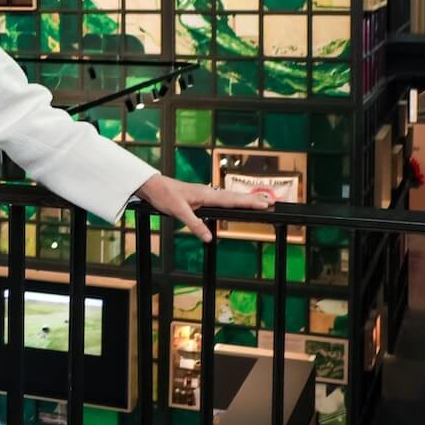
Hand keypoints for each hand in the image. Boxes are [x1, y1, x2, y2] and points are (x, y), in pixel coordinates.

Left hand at [136, 173, 273, 243]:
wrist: (152, 186)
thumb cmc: (164, 195)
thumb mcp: (178, 212)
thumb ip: (194, 224)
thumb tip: (208, 238)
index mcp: (206, 195)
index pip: (232, 200)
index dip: (249, 203)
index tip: (265, 205)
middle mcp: (209, 193)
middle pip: (236, 197)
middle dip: (254, 200)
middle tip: (272, 203)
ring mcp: (205, 194)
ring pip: (230, 197)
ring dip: (245, 199)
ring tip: (261, 202)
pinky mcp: (201, 196)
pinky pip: (222, 198)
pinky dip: (234, 200)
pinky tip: (236, 203)